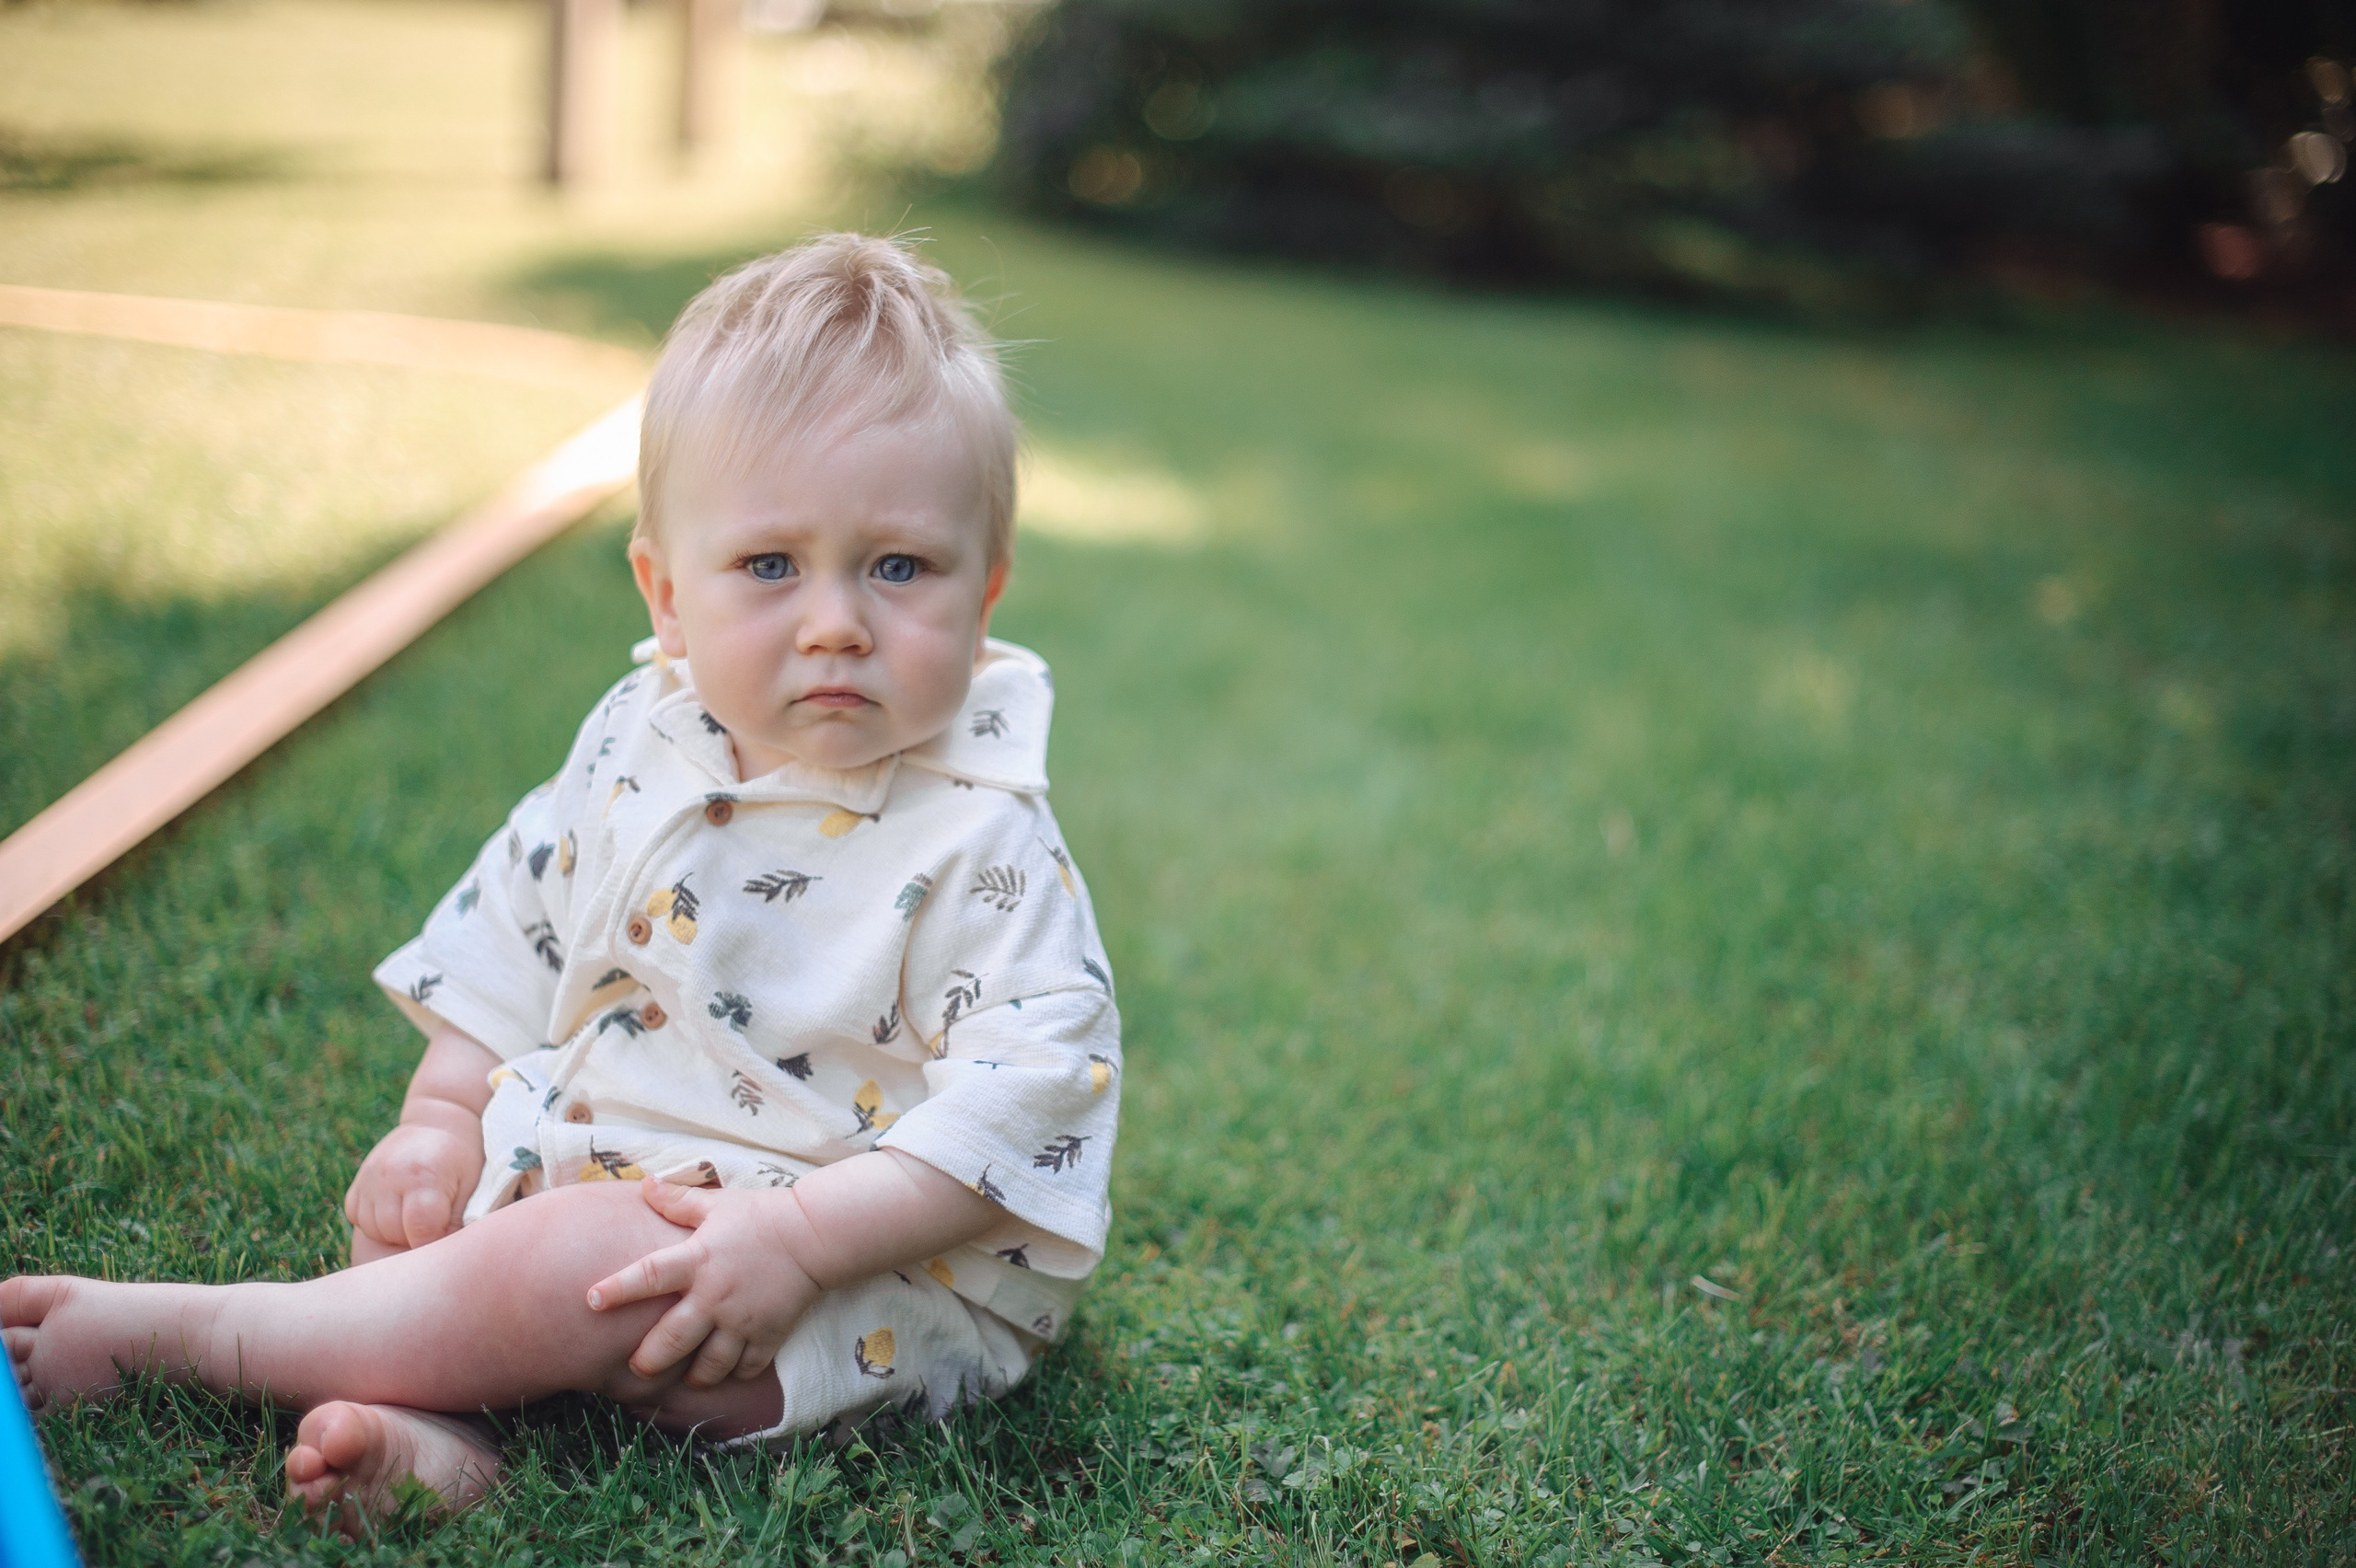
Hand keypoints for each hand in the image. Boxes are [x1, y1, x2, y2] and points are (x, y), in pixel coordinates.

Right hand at [343, 1121, 482, 1251]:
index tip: (444, 1235)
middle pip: (393, 1232)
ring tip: (414, 1215)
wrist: (438, 1125)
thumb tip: (444, 1256)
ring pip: (371, 1229)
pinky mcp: (356, 1182)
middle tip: (432, 1222)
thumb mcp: (472, 1187)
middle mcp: (389, 1176)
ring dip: (392, 1231)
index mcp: (423, 1176)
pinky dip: (374, 1221)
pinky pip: (356, 1217)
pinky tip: (395, 1208)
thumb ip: (458, 1222)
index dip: (433, 1241)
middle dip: (413, 1236)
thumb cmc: (462, 1160)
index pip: (420, 1230)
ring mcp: (368, 1178)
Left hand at [586, 1181, 822, 1389]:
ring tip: (684, 1374)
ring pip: (708, 1365)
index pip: (649, 1276)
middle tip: (637, 1367)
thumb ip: (677, 1200)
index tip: (591, 1301)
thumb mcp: (716, 1203)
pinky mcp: (768, 1335)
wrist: (814, 1235)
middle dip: (648, 1361)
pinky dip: (733, 1373)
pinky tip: (725, 1369)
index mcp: (698, 1259)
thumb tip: (644, 1184)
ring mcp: (742, 1319)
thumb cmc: (760, 1215)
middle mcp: (715, 1295)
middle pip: (672, 1340)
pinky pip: (745, 1368)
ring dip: (692, 1375)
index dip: (617, 1289)